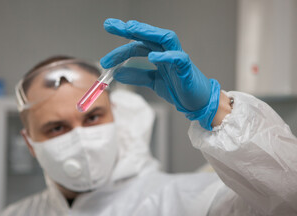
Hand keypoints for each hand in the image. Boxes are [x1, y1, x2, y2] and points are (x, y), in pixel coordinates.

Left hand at [100, 18, 220, 129]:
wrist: (197, 102)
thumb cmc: (179, 88)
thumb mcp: (153, 81)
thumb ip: (137, 76)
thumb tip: (118, 73)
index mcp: (158, 55)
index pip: (137, 46)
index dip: (120, 50)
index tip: (105, 58)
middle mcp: (167, 52)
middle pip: (148, 36)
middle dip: (130, 29)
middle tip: (111, 25)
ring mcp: (178, 58)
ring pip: (165, 38)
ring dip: (148, 32)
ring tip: (131, 28)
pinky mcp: (187, 68)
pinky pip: (178, 58)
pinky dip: (165, 56)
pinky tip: (152, 56)